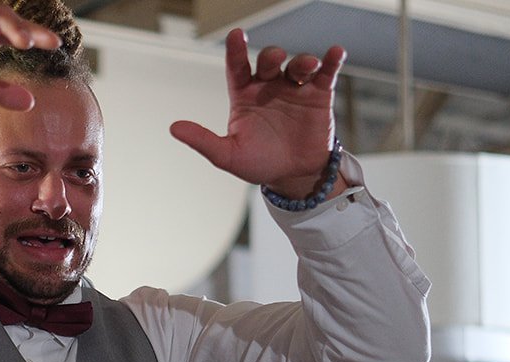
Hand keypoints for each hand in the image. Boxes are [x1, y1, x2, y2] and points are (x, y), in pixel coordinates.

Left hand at [170, 29, 343, 196]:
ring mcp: (294, 88)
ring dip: (302, 60)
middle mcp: (269, 86)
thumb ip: (203, 141)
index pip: (237, 67)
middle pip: (268, 61)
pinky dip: (331, 61)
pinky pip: (326, 73)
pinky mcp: (318, 95)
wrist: (293, 177)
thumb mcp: (228, 155)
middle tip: (274, 60)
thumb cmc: (259, 163)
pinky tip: (335, 53)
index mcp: (244, 95)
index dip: (236, 50)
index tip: (236, 35)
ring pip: (297, 63)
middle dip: (271, 56)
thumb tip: (174, 128)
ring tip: (307, 65)